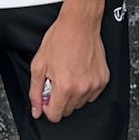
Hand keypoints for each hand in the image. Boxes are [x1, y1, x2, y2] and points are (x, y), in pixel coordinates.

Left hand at [28, 3, 108, 121]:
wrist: (80, 23)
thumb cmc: (60, 39)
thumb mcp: (39, 64)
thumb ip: (35, 92)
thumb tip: (36, 110)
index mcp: (64, 87)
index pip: (55, 116)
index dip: (48, 107)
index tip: (48, 96)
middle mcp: (81, 89)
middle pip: (68, 111)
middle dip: (59, 99)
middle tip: (57, 80)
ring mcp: (94, 85)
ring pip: (80, 103)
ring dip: (72, 94)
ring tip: (69, 73)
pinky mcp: (103, 79)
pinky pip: (92, 94)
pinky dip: (85, 88)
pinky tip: (80, 72)